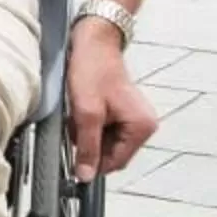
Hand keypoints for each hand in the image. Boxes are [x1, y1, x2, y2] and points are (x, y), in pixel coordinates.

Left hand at [67, 25, 158, 182]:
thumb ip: (87, 147)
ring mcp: (133, 118)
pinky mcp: (122, 112)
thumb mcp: (86, 113)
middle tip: (76, 124)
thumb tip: (86, 175)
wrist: (93, 41)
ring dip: (86, 133)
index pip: (115, 162)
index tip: (73, 163)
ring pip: (104, 142)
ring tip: (79, 112)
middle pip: (110, 153)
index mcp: (141, 127)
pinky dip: (89, 124)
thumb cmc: (92, 70)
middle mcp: (143, 124)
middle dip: (89, 143)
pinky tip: (82, 109)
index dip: (93, 164)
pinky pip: (103, 129)